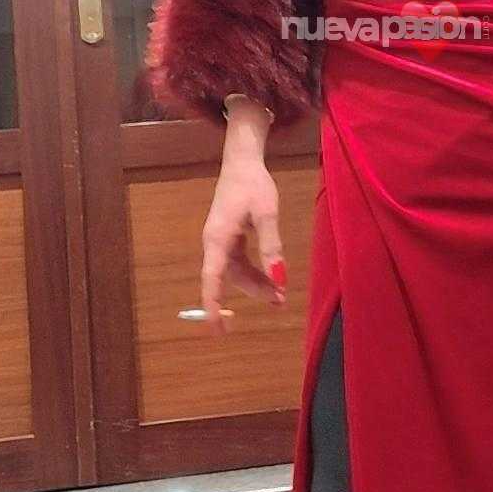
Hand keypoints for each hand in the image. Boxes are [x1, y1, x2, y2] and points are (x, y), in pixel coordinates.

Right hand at [197, 157, 287, 334]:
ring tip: (280, 293)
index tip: (215, 328)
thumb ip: (272, 247)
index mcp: (218, 239)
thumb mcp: (266, 214)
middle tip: (280, 301)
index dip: (212, 305)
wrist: (242, 162)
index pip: (212, 279)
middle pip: (230, 278)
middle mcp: (214, 243)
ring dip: (256, 284)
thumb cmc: (253, 185)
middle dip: (253, 292)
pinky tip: (271, 277)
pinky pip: (239, 263)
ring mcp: (220, 241)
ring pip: (236, 272)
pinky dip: (255, 272)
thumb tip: (278, 278)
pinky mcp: (228, 237)